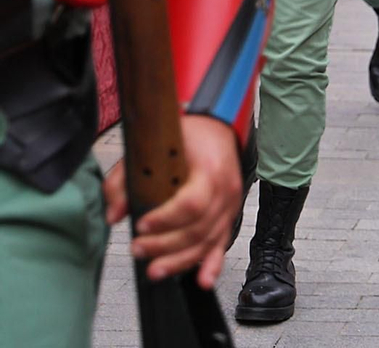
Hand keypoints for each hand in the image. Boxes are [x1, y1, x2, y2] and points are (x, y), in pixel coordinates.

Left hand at [103, 116, 240, 286]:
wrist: (216, 129)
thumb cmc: (187, 137)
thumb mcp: (150, 149)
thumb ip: (125, 181)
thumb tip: (114, 215)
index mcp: (210, 169)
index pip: (192, 203)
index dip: (166, 219)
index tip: (141, 225)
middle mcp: (226, 190)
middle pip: (198, 228)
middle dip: (165, 245)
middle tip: (137, 249)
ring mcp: (230, 205)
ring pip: (209, 241)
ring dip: (181, 260)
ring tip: (155, 271)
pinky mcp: (229, 216)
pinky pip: (222, 244)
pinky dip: (213, 264)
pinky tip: (202, 281)